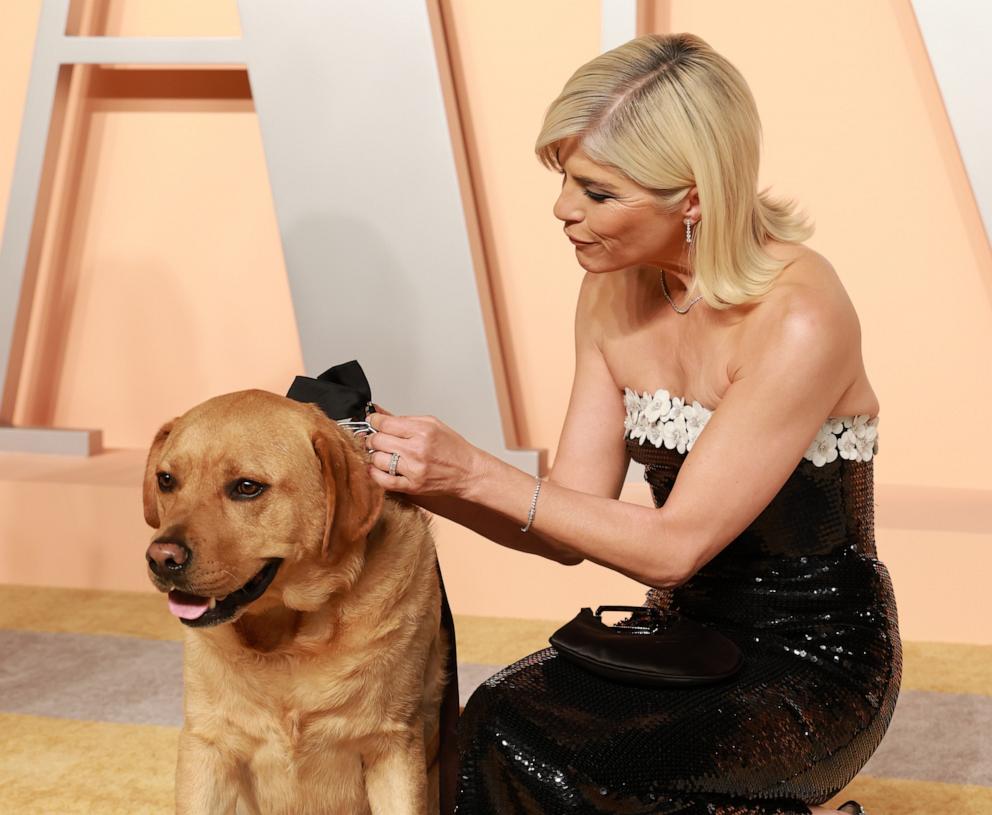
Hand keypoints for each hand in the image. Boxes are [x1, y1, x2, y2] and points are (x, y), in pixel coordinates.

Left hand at [363, 407, 483, 497]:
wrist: (468, 472)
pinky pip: (383, 480)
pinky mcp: (412, 486)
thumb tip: (378, 413)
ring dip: (376, 455)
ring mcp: (413, 470)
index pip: (385, 423)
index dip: (374, 420)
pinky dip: (375, 473)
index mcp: (422, 431)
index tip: (373, 421)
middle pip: (378, 441)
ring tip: (384, 452)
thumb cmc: (452, 448)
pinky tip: (377, 468)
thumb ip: (404, 419)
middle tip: (377, 438)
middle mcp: (417, 450)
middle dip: (373, 437)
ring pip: (377, 459)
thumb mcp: (431, 424)